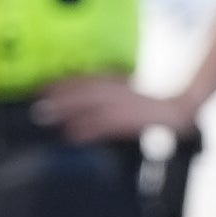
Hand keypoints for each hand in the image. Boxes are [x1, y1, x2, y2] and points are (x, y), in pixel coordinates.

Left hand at [33, 74, 187, 144]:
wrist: (178, 114)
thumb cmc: (150, 110)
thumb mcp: (127, 96)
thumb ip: (107, 95)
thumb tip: (78, 109)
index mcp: (116, 84)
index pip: (85, 81)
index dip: (63, 84)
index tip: (42, 88)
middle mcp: (118, 91)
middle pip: (83, 91)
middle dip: (59, 96)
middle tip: (37, 102)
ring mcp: (124, 106)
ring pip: (90, 105)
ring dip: (66, 110)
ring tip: (47, 116)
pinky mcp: (130, 121)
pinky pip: (104, 125)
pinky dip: (87, 130)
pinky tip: (72, 136)